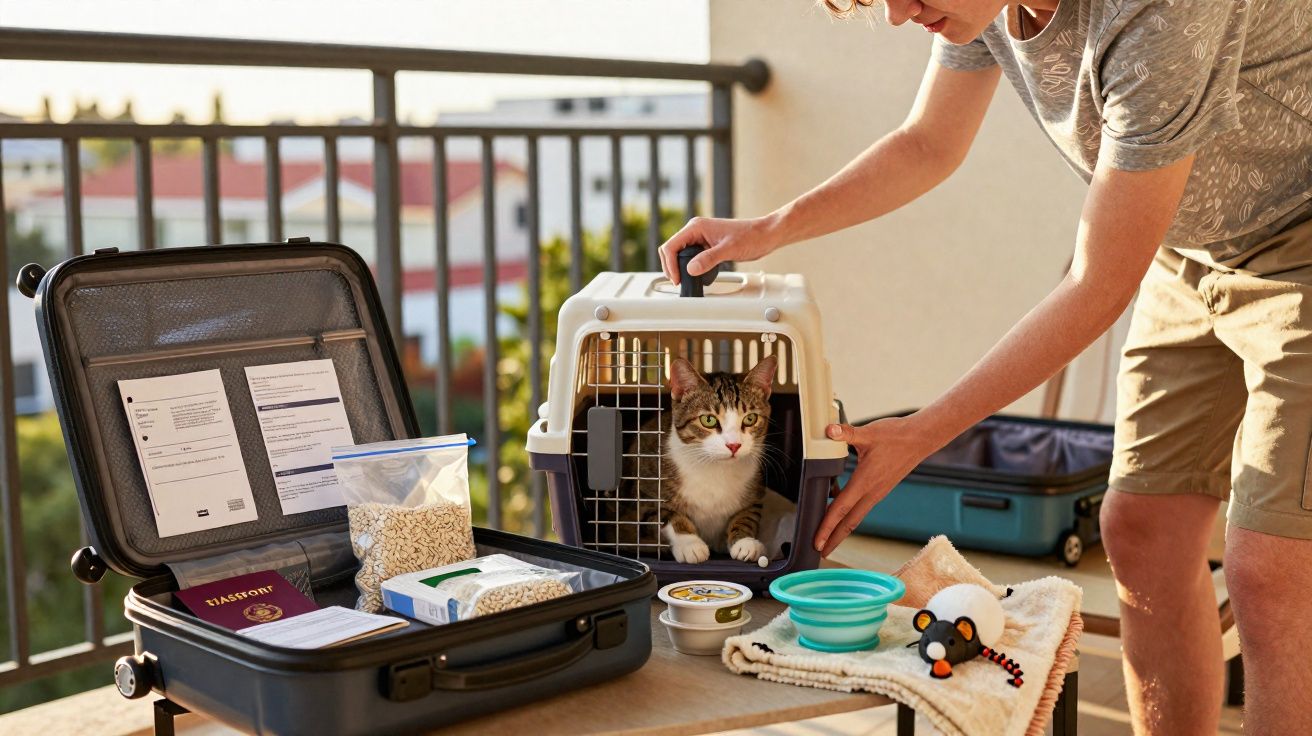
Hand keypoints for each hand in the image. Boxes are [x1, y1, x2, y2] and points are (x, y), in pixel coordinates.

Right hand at [658, 215, 783, 284]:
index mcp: (696, 227)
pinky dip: (688, 267)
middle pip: (671, 249)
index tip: (677, 279)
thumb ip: (708, 259)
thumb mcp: (728, 249)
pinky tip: (695, 275)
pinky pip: (690, 256)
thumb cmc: (751, 236)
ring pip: (679, 253)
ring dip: (678, 267)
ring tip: (684, 280)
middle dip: (671, 267)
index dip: (670, 264)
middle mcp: (696, 231)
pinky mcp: (706, 245)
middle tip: (678, 282)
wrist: (765, 235)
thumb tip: (691, 269)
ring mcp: (700, 238)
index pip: (671, 246)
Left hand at [814, 415, 935, 556]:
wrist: (921, 439)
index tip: (817, 542)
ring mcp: (877, 493)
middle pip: (849, 523)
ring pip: (856, 517)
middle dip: (833, 539)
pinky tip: (841, 514)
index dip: (826, 527)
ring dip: (841, 530)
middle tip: (819, 552)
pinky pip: (862, 508)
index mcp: (865, 482)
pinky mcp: (881, 490)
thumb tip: (829, 430)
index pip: (840, 509)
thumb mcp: (869, 433)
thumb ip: (847, 433)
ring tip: (827, 539)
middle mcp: (872, 492)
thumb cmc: (897, 436)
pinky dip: (849, 516)